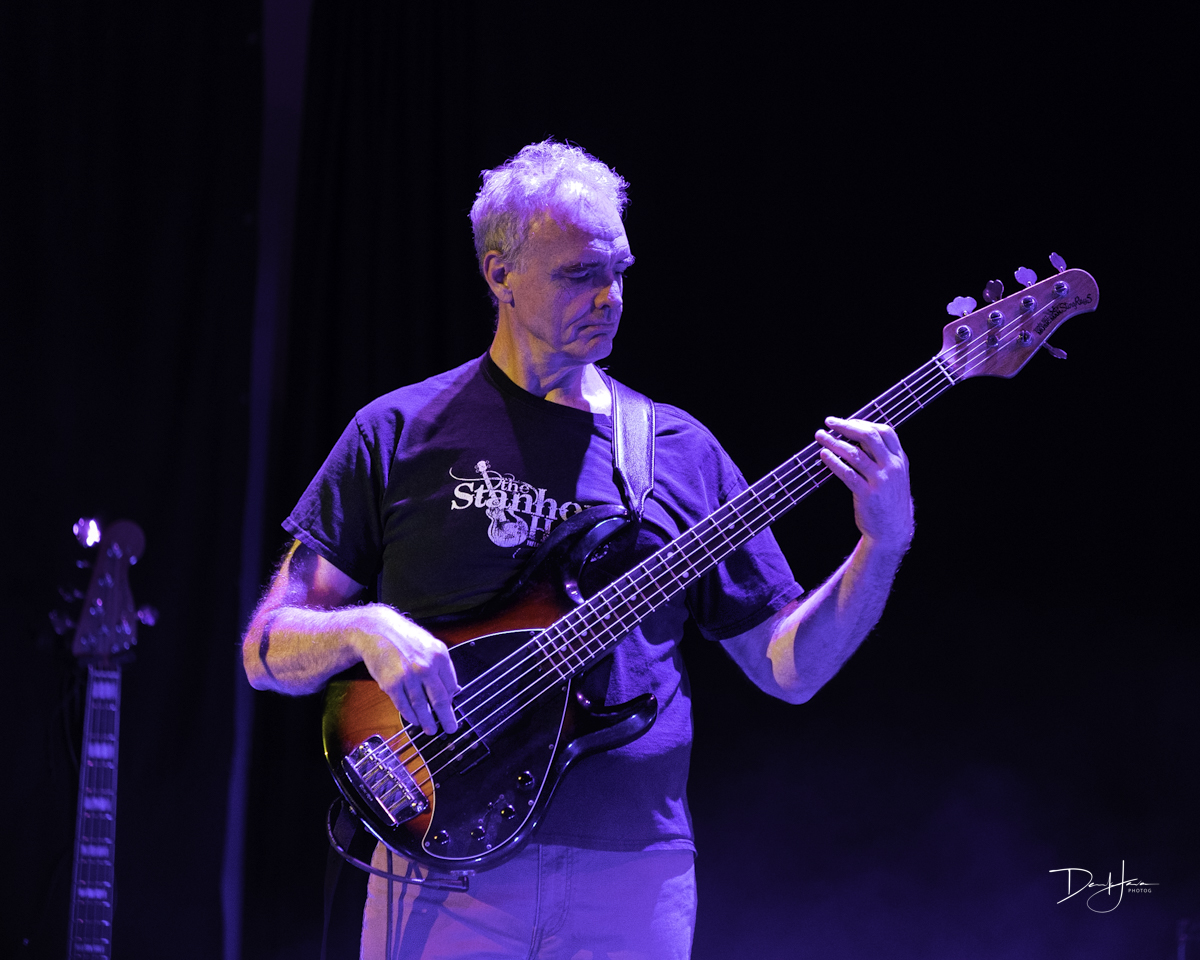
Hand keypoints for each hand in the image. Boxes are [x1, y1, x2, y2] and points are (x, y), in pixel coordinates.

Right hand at [351, 605, 459, 735]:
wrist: (377, 630)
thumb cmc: (405, 637)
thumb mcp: (430, 644)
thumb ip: (443, 666)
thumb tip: (454, 689)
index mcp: (439, 656)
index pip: (451, 685)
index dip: (452, 700)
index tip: (452, 709)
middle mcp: (425, 667)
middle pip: (439, 700)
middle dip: (446, 718)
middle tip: (450, 728)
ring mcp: (408, 677)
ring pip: (421, 706)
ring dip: (427, 721)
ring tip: (431, 729)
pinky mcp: (391, 684)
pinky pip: (403, 705)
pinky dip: (410, 715)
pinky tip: (414, 720)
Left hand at [815, 416, 913, 551]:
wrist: (893, 531)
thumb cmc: (889, 501)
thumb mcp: (895, 476)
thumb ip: (883, 457)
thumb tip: (857, 437)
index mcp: (900, 460)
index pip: (885, 431)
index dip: (864, 422)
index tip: (847, 422)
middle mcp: (892, 468)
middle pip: (868, 437)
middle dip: (846, 426)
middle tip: (829, 422)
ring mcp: (880, 481)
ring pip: (854, 454)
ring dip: (834, 442)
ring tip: (820, 437)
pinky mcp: (867, 495)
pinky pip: (847, 473)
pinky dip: (833, 462)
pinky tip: (824, 456)